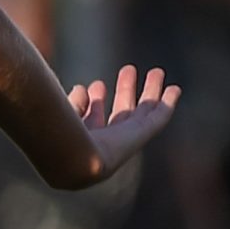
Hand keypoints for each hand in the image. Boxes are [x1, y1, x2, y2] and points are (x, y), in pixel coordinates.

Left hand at [67, 64, 180, 180]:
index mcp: (82, 142)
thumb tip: (81, 88)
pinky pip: (158, 119)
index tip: (95, 85)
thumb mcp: (60, 115)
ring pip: (142, 113)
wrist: (70, 159)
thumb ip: (72, 103)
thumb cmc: (55, 137)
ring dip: (150, 91)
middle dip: (125, 91)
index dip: (95, 103)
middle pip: (120, 114)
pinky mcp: (141, 136)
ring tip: (157, 71)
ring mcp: (125, 141)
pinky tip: (174, 89)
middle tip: (128, 69)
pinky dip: (168, 104)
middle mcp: (106, 144)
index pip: (92, 120)